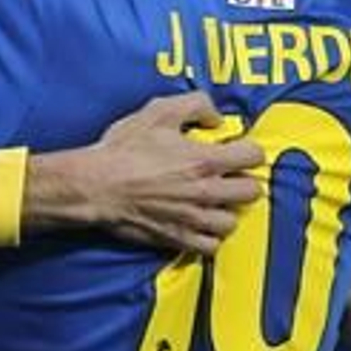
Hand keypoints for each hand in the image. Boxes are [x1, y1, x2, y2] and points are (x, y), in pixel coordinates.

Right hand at [78, 91, 262, 253]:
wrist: (97, 186)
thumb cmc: (125, 149)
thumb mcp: (158, 111)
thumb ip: (195, 105)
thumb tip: (216, 117)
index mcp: (205, 160)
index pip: (253, 156)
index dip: (248, 149)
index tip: (235, 149)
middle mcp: (206, 192)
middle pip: (251, 192)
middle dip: (243, 180)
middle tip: (227, 175)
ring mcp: (193, 219)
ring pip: (232, 221)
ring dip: (226, 210)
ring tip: (212, 201)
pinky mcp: (178, 238)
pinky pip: (210, 246)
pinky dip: (208, 236)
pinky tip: (198, 222)